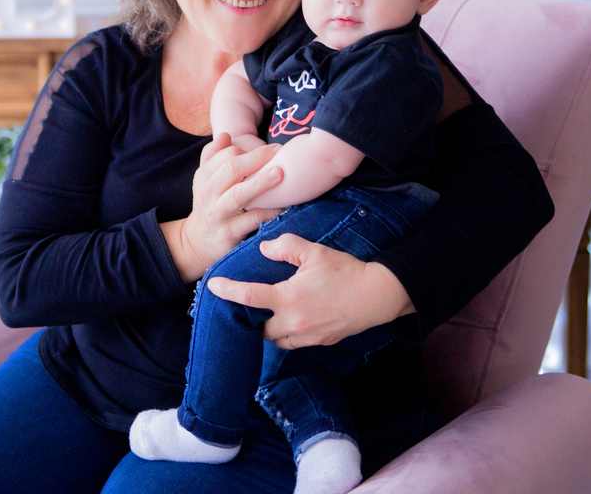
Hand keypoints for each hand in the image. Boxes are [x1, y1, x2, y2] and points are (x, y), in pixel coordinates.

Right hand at [162, 133, 284, 283]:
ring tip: (280, 173)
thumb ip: (213, 156)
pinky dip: (269, 211)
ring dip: (261, 182)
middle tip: (279, 152)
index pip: (225, 155)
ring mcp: (219, 214)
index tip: (271, 149)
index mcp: (204, 177)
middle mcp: (209, 193)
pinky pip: (252, 220)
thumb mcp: (204, 181)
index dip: (248, 150)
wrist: (197, 243)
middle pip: (231, 169)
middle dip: (257, 158)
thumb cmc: (208, 205)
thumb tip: (226, 135)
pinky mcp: (230, 232)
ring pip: (239, 194)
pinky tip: (283, 205)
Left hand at [205, 233, 413, 347]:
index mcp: (289, 299)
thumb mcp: (314, 252)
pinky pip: (295, 343)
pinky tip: (293, 319)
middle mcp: (294, 322)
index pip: (248, 297)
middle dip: (252, 319)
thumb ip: (285, 247)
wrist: (379, 295)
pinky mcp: (320, 342)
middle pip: (259, 328)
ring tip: (270, 313)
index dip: (227, 291)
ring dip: (270, 329)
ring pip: (276, 340)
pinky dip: (288, 334)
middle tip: (249, 304)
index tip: (212, 286)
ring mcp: (308, 336)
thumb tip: (264, 249)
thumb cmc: (346, 271)